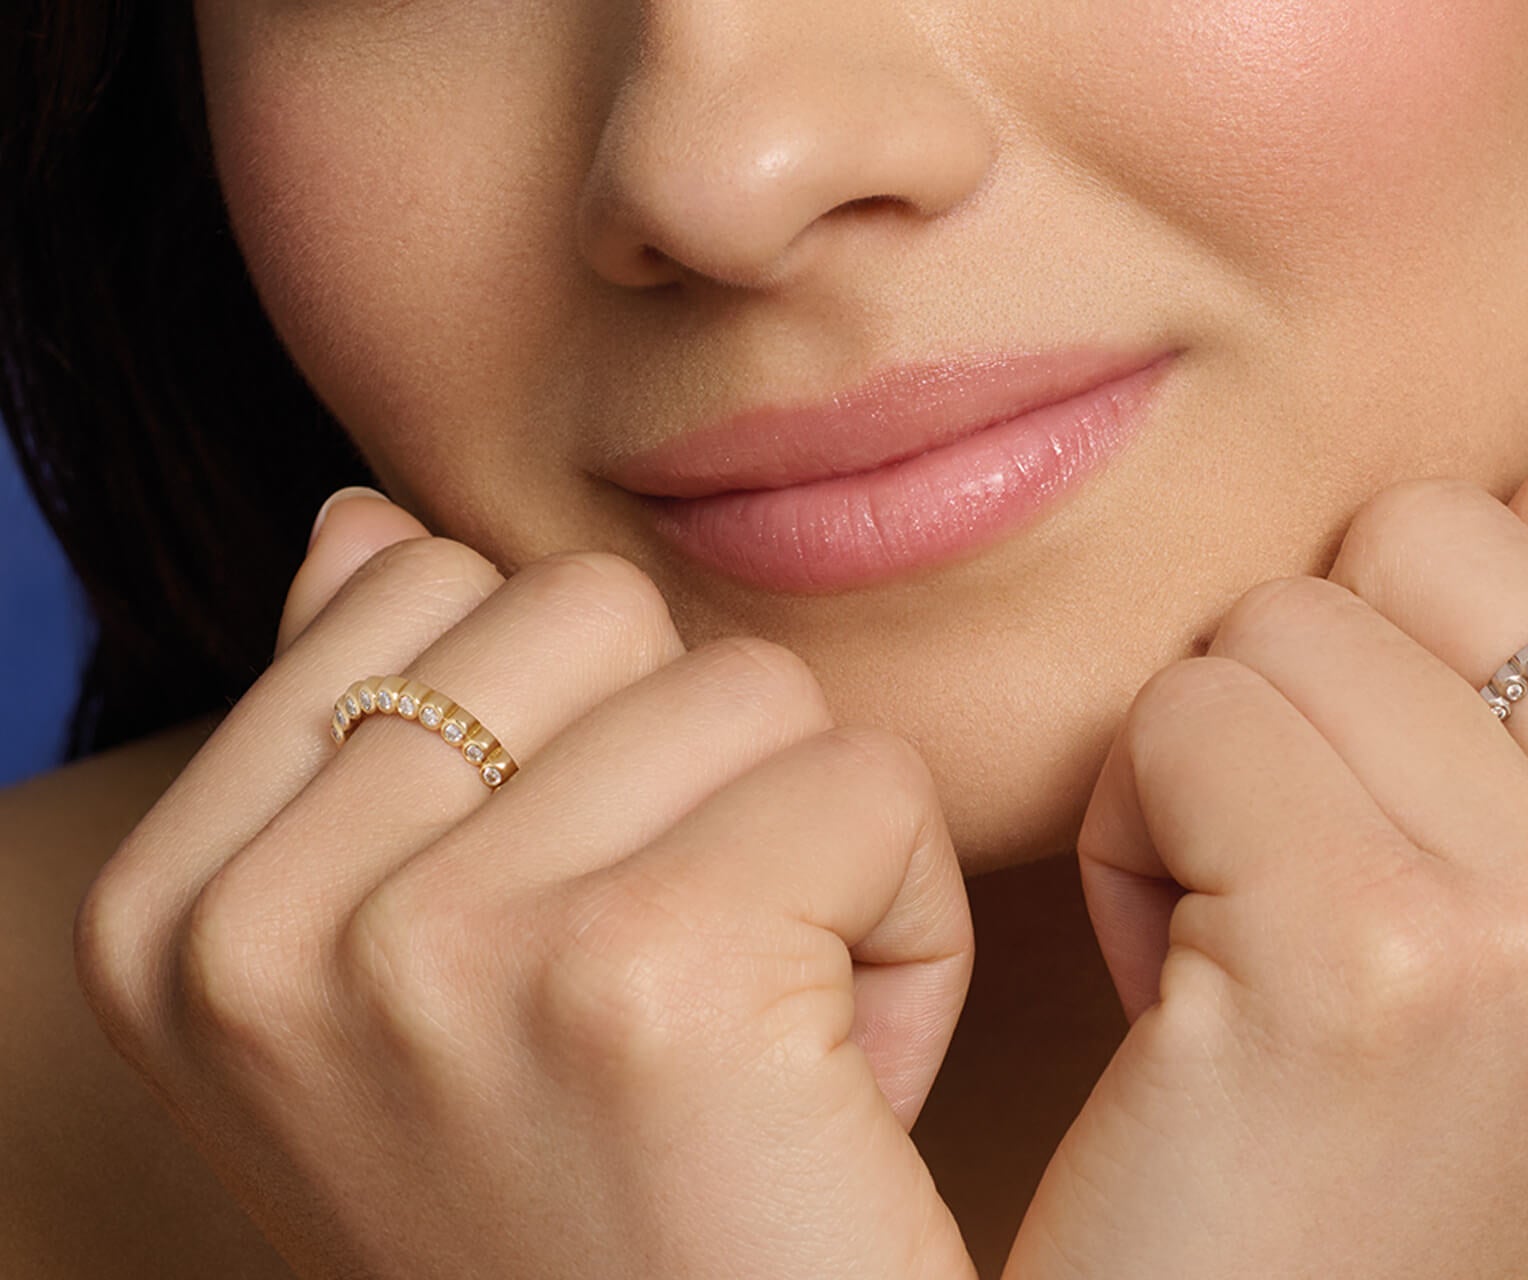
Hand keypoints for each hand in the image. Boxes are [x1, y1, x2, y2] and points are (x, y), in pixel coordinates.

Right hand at [71, 492, 979, 1279]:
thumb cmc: (598, 1206)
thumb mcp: (414, 985)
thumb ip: (372, 733)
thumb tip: (368, 524)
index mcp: (178, 916)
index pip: (426, 584)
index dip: (574, 742)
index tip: (568, 945)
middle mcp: (257, 932)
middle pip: (595, 612)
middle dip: (697, 781)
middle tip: (692, 998)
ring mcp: (430, 952)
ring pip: (746, 688)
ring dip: (810, 855)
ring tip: (764, 1046)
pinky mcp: (636, 981)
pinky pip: (865, 791)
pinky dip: (907, 929)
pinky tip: (840, 1089)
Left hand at [1004, 425, 1527, 1278]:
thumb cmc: (1417, 1135)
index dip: (1459, 623)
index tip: (1450, 809)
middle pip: (1433, 527)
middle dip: (1331, 676)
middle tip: (1326, 875)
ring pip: (1290, 613)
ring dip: (1220, 758)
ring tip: (1256, 940)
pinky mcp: (1379, 953)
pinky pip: (1187, 713)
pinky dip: (1129, 826)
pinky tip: (1179, 981)